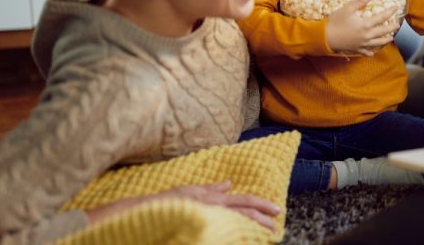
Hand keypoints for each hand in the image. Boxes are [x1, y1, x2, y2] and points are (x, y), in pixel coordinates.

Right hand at [85, 181, 279, 231]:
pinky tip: (244, 239)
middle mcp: (213, 206)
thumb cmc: (168, 202)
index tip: (276, 209)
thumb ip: (212, 189)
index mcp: (214, 198)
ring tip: (268, 234)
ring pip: (236, 223)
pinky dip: (235, 234)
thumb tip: (229, 184)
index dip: (260, 205)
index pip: (243, 200)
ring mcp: (207, 217)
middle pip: (244, 212)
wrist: (146, 212)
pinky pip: (222, 232)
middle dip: (262, 218)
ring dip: (252, 228)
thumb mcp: (192, 191)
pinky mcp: (201, 226)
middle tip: (277, 225)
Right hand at [326, 0, 398, 55]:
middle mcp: (367, 36)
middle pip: (383, 32)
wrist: (325, 37)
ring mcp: (363, 44)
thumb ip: (360, 1)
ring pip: (378, 43)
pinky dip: (372, 51)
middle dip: (392, 28)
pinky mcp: (357, 50)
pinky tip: (374, 51)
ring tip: (390, 37)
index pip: (382, 17)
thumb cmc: (336, 22)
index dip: (390, 12)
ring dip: (386, 39)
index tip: (396, 8)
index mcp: (366, 24)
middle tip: (397, 25)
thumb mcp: (347, 8)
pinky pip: (368, 52)